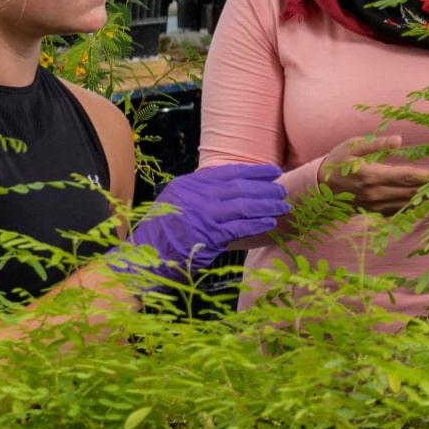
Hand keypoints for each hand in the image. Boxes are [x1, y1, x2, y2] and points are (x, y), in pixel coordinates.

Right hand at [107, 163, 289, 285]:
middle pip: (240, 187)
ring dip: (267, 205)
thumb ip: (200, 194)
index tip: (272, 171)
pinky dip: (257, 224)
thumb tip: (230, 191)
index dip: (254, 171)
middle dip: (265, 188)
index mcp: (190, 183)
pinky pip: (240, 227)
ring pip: (244, 205)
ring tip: (283, 206)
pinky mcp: (209, 234)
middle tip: (283, 189)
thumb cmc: (162, 234)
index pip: (228, 172)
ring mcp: (203, 213)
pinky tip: (270, 222)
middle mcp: (197, 194)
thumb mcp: (176, 202)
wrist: (145, 257)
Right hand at [317, 135, 428, 215]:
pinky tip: (426, 204)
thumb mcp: (352, 146)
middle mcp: (376, 193)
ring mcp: (375, 205)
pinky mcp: (374, 211)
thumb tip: (399, 140)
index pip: (407, 177)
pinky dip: (415, 208)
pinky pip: (399, 212)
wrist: (318, 188)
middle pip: (412, 192)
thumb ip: (375, 144)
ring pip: (408, 204)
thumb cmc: (335, 162)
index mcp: (372, 175)